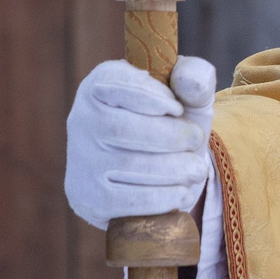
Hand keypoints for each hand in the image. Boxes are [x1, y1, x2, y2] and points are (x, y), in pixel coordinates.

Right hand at [64, 56, 216, 229]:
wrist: (152, 173)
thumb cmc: (171, 123)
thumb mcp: (187, 96)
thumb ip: (195, 78)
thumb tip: (189, 83)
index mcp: (101, 84)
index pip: (117, 85)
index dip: (151, 97)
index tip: (178, 108)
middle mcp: (82, 119)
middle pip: (122, 129)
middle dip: (170, 136)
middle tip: (197, 140)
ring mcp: (81, 159)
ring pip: (126, 165)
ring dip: (172, 169)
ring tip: (197, 169)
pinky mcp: (87, 196)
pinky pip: (123, 200)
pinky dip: (160, 198)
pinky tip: (183, 193)